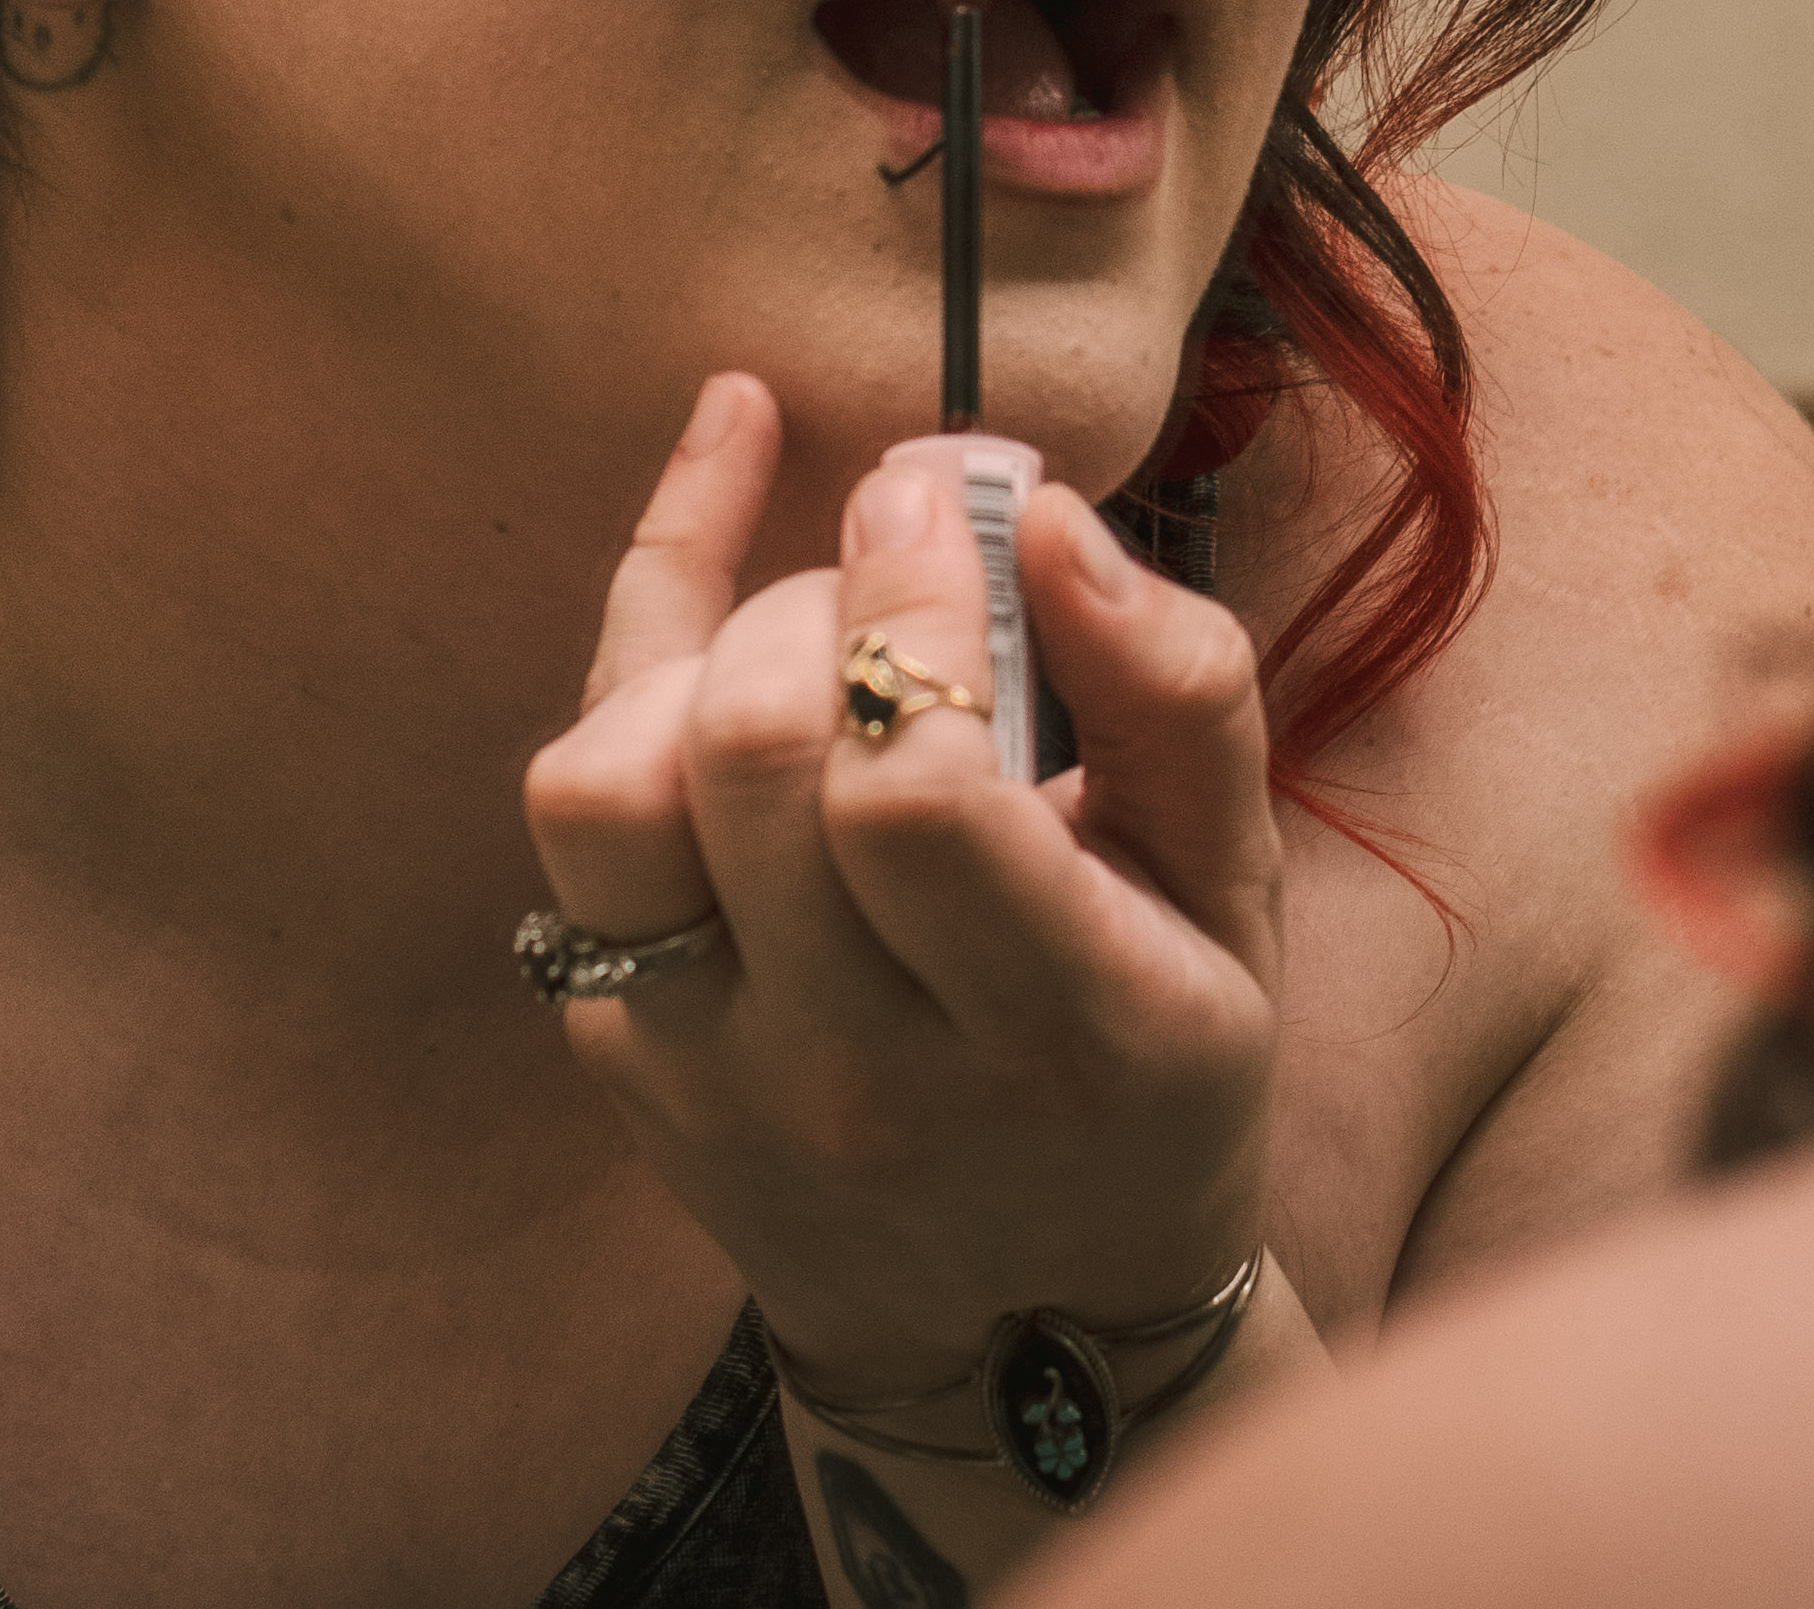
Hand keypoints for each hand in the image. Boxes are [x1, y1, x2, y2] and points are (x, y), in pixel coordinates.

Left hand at [522, 374, 1287, 1382]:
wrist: (1015, 1317)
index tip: (936, 495)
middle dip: (815, 595)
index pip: (912, 793)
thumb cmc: (1152, 1065)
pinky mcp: (619, 1049)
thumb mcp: (1238, 899)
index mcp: (1054, 1032)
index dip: (909, 605)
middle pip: (749, 760)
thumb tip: (1048, 518)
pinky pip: (575, 820)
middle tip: (895, 554)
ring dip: (696, 646)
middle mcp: (856, 1075)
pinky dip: (631, 659)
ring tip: (803, 622)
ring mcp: (709, 1073)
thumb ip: (1179, 694)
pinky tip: (708, 551)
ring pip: (601, 791)